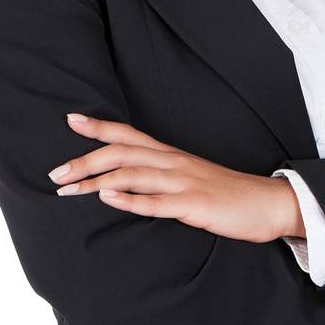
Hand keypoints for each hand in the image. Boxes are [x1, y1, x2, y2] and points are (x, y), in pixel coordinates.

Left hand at [50, 114, 301, 242]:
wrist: (270, 205)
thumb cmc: (229, 196)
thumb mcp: (193, 179)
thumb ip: (162, 178)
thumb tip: (127, 184)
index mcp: (174, 156)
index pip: (130, 135)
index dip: (100, 126)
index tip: (70, 119)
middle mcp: (176, 164)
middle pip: (123, 153)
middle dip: (85, 160)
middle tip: (54, 174)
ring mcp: (185, 183)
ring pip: (134, 174)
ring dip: (96, 181)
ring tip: (68, 191)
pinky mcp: (194, 205)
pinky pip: (157, 202)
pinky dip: (130, 199)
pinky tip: (108, 199)